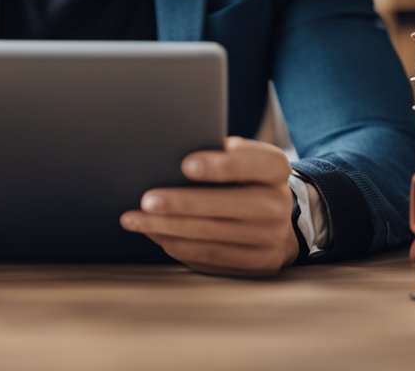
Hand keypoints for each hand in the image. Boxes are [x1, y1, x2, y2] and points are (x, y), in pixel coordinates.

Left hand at [120, 136, 299, 276]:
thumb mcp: (239, 156)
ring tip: (135, 219)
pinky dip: (178, 245)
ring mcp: (272, 238)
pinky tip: (154, 234)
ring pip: (213, 235)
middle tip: (146, 200)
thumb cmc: (242, 177)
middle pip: (227, 205)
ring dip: (168, 228)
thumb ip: (216, 152)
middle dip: (182, 204)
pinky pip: (211, 256)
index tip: (185, 165)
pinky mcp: (258, 263)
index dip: (219, 166)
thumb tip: (169, 151)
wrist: (277, 218)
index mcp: (275, 167)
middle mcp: (278, 204)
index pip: (251, 163)